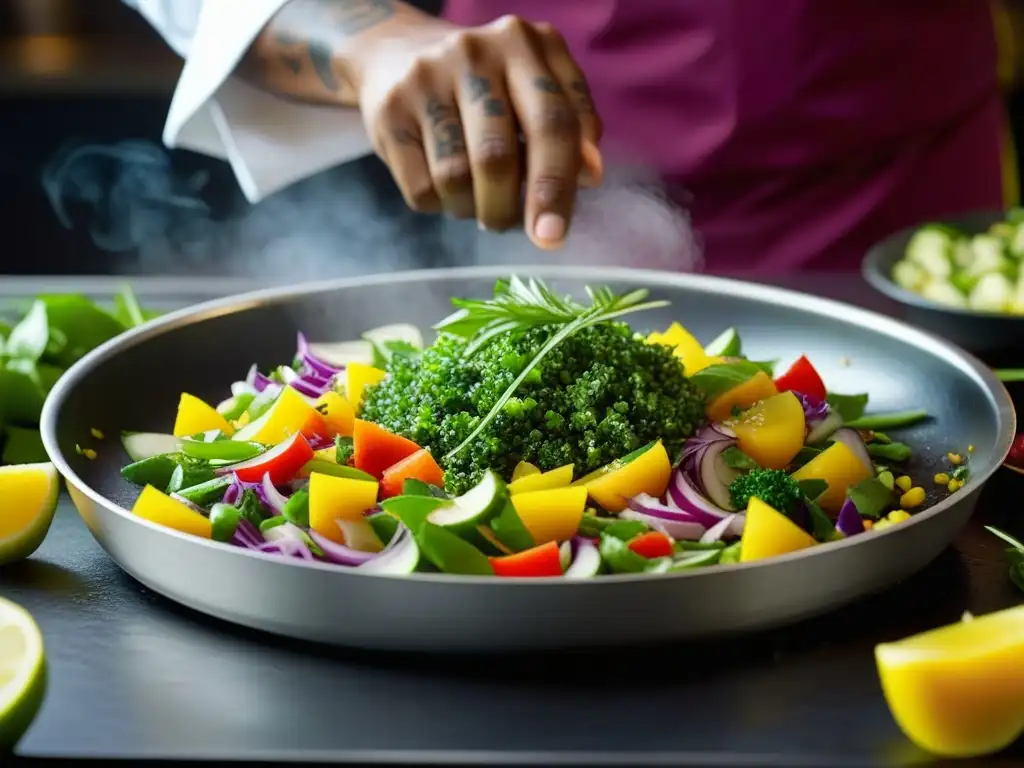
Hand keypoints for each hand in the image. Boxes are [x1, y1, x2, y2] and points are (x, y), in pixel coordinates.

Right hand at [357, 15, 602, 248]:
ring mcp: (425, 80)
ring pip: (455, 179)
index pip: (552, 124)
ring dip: (473, 209)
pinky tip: (446, 189)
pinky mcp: (389, 112)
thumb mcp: (536, 89)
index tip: (553, 236)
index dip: (557, 187)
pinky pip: (421, 189)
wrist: (397, 53)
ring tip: (479, 201)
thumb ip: (572, 126)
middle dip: (508, 209)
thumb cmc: (488, 85)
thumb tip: (590, 176)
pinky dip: (441, 206)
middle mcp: (473, 53)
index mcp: (523, 44)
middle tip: (511, 227)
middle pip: (497, 157)